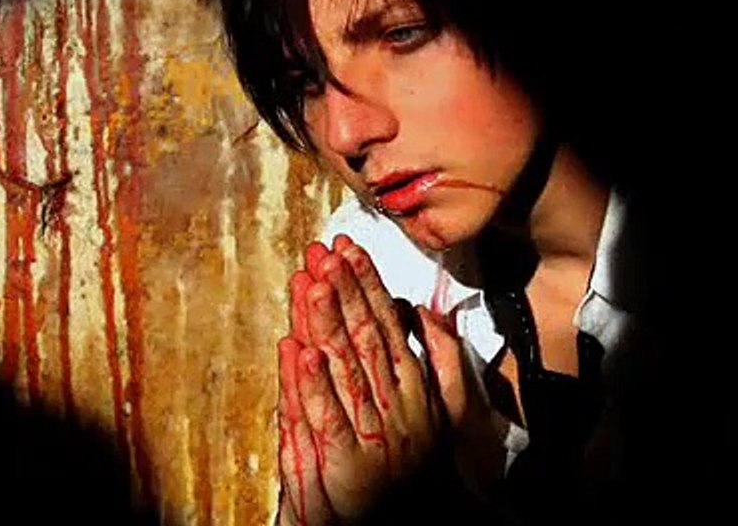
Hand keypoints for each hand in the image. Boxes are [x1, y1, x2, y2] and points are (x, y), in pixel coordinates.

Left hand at [276, 234, 464, 522]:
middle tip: (324, 252)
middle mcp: (396, 404)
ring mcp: (373, 433)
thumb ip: (441, 358)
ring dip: (326, 323)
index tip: (348, 249)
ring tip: (311, 283)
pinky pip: (328, 417)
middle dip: (344, 290)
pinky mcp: (348, 464)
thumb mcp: (447, 410)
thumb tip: (424, 310)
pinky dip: (312, 385)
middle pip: (364, 337)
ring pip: (344, 367)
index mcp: (415, 387)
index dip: (366, 284)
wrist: (410, 524)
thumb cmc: (421, 466)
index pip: (386, 324)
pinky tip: (300, 351)